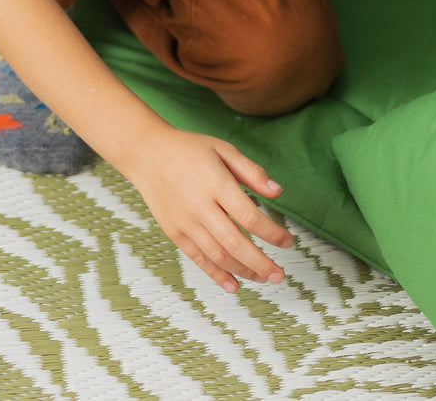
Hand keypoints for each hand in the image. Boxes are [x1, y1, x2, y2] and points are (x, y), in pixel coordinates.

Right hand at [121, 125, 293, 292]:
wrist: (147, 154)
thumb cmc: (189, 149)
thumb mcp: (223, 149)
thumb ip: (251, 171)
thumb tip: (278, 192)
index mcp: (216, 183)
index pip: (249, 216)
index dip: (272, 233)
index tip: (288, 241)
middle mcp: (200, 206)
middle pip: (235, 242)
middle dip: (261, 263)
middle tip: (280, 275)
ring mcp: (185, 222)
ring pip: (218, 255)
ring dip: (243, 271)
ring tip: (263, 278)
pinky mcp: (174, 232)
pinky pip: (198, 259)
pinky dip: (216, 275)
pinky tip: (233, 285)